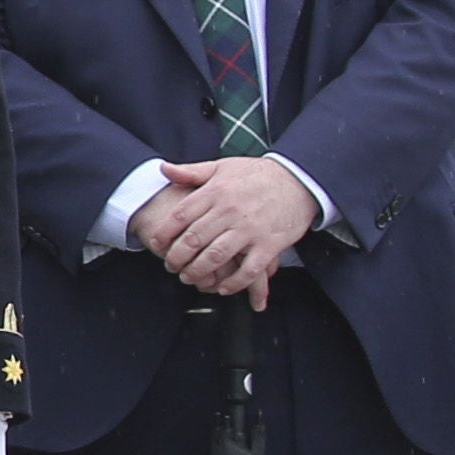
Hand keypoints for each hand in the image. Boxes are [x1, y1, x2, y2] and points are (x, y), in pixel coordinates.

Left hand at [138, 155, 318, 303]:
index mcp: (215, 192)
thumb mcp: (223, 167)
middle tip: (170, 266)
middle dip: (177, 258)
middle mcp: (230, 211)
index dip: (164, 233)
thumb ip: (192, 172)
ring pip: (216, 257)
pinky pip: (248, 270)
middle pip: (194, 240)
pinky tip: (222, 287)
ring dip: (198, 272)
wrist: (298, 181)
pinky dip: (233, 282)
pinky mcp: (269, 245)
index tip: (156, 245)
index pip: (180, 216)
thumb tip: (163, 169)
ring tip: (189, 277)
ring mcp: (250, 229)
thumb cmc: (257, 175)